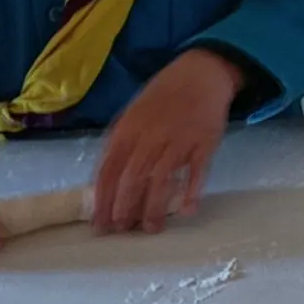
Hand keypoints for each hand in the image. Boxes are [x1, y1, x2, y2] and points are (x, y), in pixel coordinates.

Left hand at [90, 49, 242, 232]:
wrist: (200, 74)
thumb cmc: (162, 98)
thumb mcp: (132, 115)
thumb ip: (120, 145)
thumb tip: (105, 183)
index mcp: (127, 130)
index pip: (109, 171)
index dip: (103, 200)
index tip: (99, 224)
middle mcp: (150, 136)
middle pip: (132, 179)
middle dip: (124, 209)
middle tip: (123, 230)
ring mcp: (179, 140)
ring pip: (161, 180)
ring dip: (154, 208)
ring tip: (151, 228)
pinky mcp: (204, 142)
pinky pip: (197, 171)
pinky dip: (192, 192)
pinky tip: (187, 210)